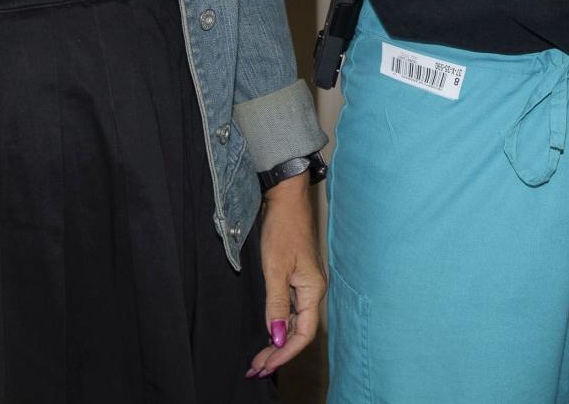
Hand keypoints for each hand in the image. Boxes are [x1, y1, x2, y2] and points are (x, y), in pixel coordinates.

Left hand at [246, 176, 323, 379]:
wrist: (285, 198)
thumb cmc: (283, 229)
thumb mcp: (275, 269)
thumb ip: (276, 305)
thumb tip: (277, 337)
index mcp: (313, 290)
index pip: (303, 334)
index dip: (284, 354)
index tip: (264, 366)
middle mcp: (312, 291)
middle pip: (299, 331)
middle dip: (278, 353)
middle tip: (256, 369)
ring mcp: (305, 285)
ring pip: (294, 322)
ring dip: (277, 342)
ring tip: (258, 359)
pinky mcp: (296, 278)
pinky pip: (290, 311)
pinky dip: (277, 325)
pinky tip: (267, 334)